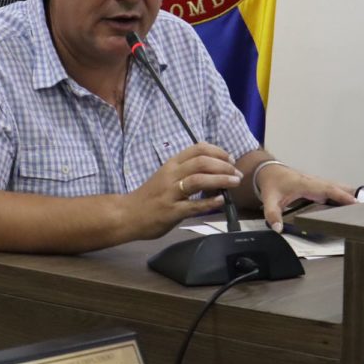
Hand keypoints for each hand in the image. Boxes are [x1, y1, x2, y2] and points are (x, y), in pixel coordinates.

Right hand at [125, 142, 242, 239]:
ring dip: (220, 179)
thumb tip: (213, 171)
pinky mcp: (171, 211)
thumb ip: (186, 173)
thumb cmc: (149, 196)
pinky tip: (221, 201)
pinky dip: (209, 203)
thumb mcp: (166, 177)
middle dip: (223, 165)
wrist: (126, 214)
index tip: (230, 159)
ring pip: (198, 180)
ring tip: (234, 182)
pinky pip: (193, 205)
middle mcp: (171, 175)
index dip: (218, 151)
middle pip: (201, 162)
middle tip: (236, 173)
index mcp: (171, 164)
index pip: (197, 149)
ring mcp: (170, 193)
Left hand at [256, 164, 355, 232]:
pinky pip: (331, 189)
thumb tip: (278, 229)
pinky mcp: (315, 186)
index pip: (327, 189)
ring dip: (347, 194)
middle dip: (350, 195)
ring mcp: (315, 183)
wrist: (268, 170)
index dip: (341, 195)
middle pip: (336, 187)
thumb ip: (273, 214)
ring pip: (335, 187)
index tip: (355, 202)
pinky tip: (348, 203)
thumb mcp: (269, 199)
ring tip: (362, 206)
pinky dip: (341, 194)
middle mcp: (314, 182)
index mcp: (306, 184)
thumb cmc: (271, 184)